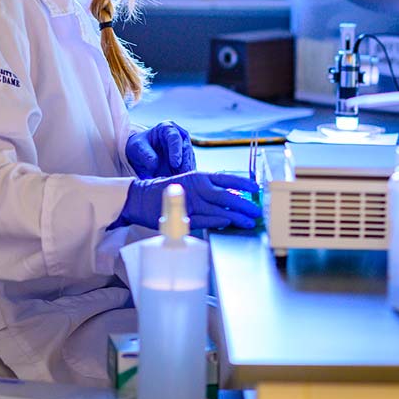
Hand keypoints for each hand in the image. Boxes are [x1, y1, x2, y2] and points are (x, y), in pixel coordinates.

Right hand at [116, 171, 259, 230]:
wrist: (142, 198)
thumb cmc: (168, 191)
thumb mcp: (190, 184)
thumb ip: (208, 189)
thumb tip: (231, 197)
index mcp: (199, 176)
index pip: (226, 178)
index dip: (243, 183)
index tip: (256, 188)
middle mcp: (196, 187)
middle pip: (225, 195)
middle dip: (244, 203)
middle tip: (257, 211)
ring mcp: (190, 201)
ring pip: (218, 208)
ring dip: (236, 215)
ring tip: (249, 221)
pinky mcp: (183, 215)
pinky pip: (203, 218)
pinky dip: (216, 220)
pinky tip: (227, 222)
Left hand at [125, 121, 195, 178]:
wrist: (139, 154)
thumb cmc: (138, 146)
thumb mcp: (137, 147)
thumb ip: (145, 154)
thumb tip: (154, 164)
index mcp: (167, 128)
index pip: (175, 138)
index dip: (176, 151)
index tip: (175, 163)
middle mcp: (179, 137)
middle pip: (187, 150)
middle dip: (185, 164)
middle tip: (182, 177)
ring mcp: (184, 150)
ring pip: (190, 162)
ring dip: (186, 173)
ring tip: (182, 184)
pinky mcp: (185, 163)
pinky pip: (188, 171)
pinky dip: (185, 179)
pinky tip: (182, 186)